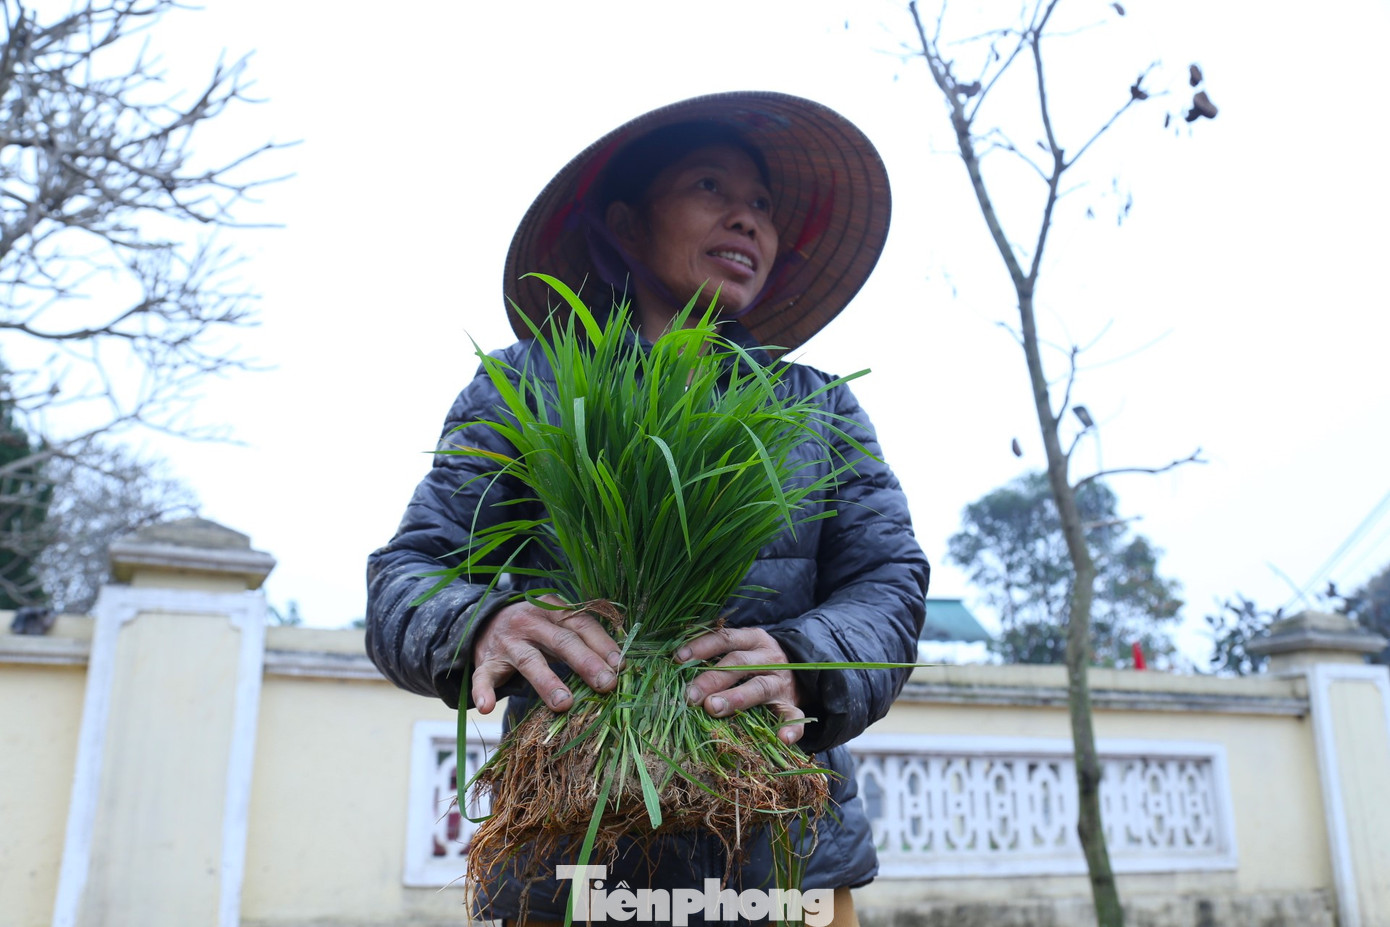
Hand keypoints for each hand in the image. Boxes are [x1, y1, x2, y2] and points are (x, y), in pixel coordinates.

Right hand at [471, 596, 621, 714]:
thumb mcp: (558, 624)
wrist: (485, 622)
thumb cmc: (536, 629)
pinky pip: (483, 677)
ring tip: (564, 703)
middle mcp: (530, 622)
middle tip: (606, 683)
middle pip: (561, 641)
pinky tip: (487, 706)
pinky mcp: (487, 661)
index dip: (602, 643)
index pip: (581, 624)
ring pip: (529, 661)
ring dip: (547, 682)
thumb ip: (583, 639)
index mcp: (553, 609)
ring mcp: (507, 642)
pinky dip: (483, 691)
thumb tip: (619, 666)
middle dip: (585, 662)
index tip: (620, 665)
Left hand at [676, 627, 805, 744]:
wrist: (801, 671)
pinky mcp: (793, 704)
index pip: (726, 638)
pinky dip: (792, 728)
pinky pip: (795, 716)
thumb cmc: (756, 662)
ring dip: (736, 698)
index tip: (679, 659)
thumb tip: (675, 664)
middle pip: (739, 663)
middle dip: (711, 678)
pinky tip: (783, 738)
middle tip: (690, 695)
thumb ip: (715, 654)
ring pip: (760, 687)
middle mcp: (768, 657)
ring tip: (714, 709)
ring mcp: (781, 682)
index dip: (702, 647)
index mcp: (753, 639)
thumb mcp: (741, 648)